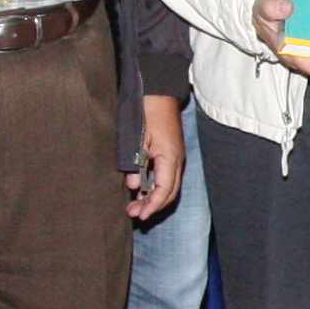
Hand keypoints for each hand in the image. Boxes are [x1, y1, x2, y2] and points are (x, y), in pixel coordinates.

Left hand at [128, 94, 184, 221]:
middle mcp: (177, 160)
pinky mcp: (170, 154)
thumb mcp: (137, 139)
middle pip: (169, 192)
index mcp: (170, 157)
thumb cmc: (147, 112)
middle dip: (152, 205)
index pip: (164, 190)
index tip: (140, 215)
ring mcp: (175, 157)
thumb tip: (135, 185)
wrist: (158, 92)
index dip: (152, 205)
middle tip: (133, 212)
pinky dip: (154, 187)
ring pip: (168, 186)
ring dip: (152, 197)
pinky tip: (141, 188)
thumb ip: (136, 163)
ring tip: (134, 203)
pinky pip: (165, 177)